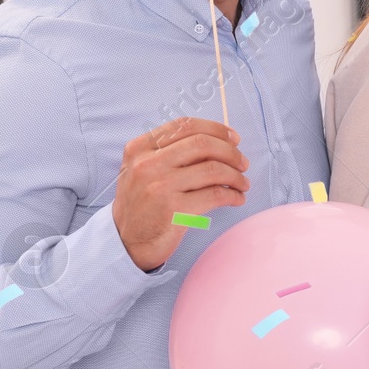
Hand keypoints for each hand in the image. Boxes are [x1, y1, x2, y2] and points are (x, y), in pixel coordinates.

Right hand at [112, 117, 249, 271]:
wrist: (125, 242)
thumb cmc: (141, 204)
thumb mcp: (142, 169)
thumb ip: (170, 151)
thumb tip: (219, 140)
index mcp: (139, 148)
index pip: (185, 125)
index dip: (216, 129)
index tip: (234, 139)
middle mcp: (147, 164)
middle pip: (203, 144)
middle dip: (231, 152)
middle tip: (243, 163)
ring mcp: (160, 186)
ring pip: (213, 169)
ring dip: (236, 176)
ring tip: (242, 184)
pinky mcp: (174, 210)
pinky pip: (215, 195)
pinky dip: (233, 195)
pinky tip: (237, 198)